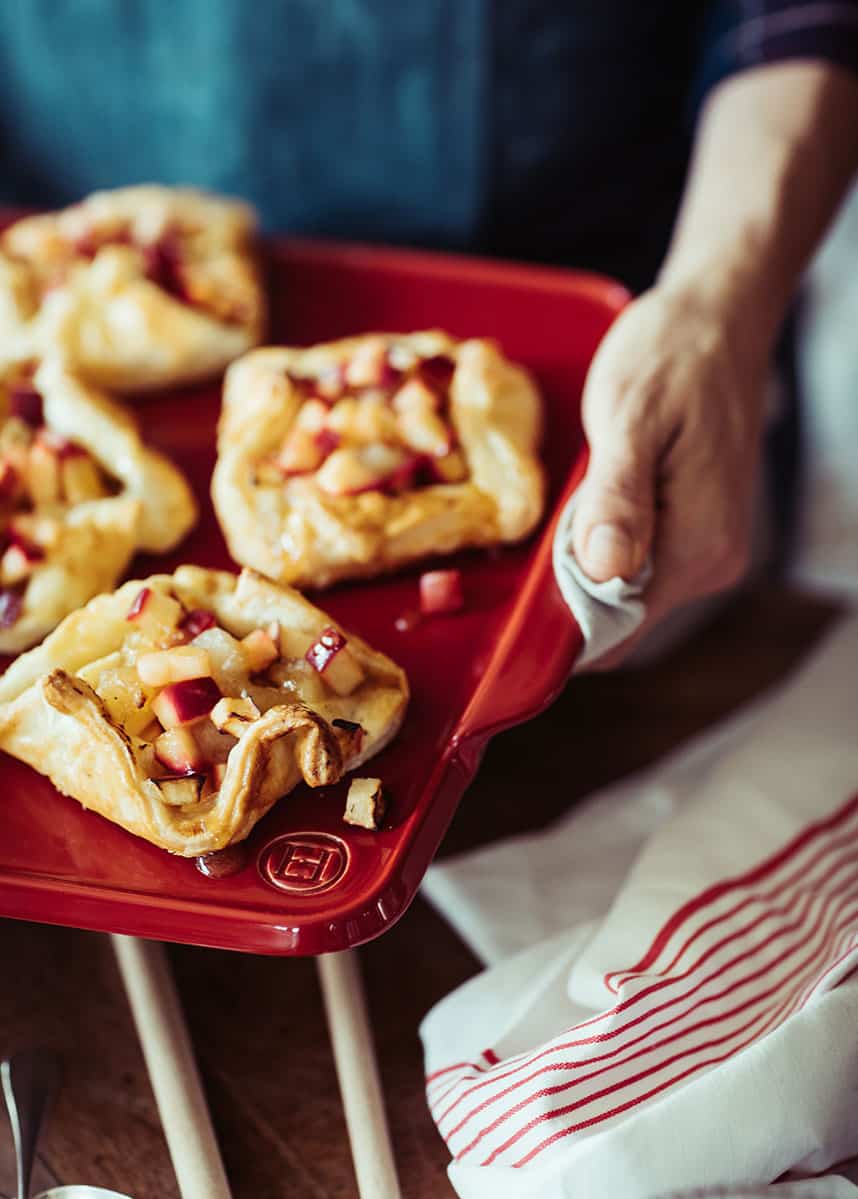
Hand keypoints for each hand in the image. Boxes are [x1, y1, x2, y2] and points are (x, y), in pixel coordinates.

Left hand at [571, 283, 769, 664]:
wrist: (716, 320)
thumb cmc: (669, 359)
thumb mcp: (630, 419)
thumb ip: (617, 497)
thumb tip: (605, 570)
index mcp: (697, 546)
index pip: (618, 628)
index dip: (563, 619)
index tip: (525, 586)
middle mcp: (712, 563)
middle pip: (619, 614)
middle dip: (572, 584)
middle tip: (553, 514)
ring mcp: (708, 550)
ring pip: (625, 589)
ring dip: (586, 559)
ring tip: (579, 492)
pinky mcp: (697, 532)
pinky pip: (638, 562)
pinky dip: (605, 541)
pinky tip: (598, 493)